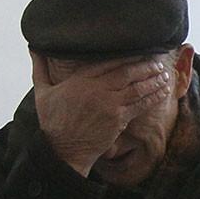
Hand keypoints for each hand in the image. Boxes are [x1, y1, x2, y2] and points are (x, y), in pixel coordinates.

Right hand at [31, 53, 173, 176]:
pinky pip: (140, 105)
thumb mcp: (42, 92)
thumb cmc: (52, 122)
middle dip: (145, 66)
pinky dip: (153, 97)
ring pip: (137, 88)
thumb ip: (40, 68)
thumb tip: (34, 48)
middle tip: (159, 61)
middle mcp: (97, 90)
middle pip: (127, 73)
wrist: (62, 150)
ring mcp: (110, 105)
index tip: (139, 52)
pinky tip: (163, 91)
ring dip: (153, 80)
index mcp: (80, 81)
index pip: (108, 63)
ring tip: (165, 74)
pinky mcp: (118, 120)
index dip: (126, 57)